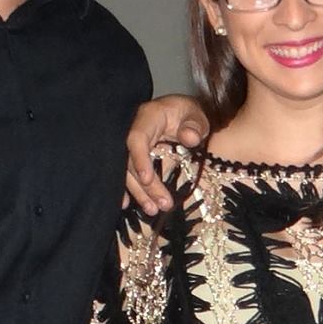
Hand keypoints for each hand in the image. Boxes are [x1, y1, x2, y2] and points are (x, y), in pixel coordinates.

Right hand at [125, 95, 207, 214]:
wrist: (183, 114)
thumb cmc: (188, 113)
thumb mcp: (196, 114)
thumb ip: (194, 125)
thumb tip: (190, 138)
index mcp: (147, 118)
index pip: (137, 139)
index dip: (139, 160)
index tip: (148, 179)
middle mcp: (134, 132)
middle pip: (131, 161)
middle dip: (145, 186)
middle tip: (161, 205)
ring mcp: (132, 147)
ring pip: (129, 172)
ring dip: (140, 193)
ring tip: (153, 210)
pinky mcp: (133, 157)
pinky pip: (127, 174)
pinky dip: (128, 189)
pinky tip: (126, 204)